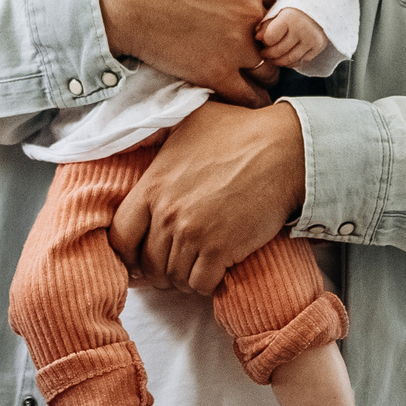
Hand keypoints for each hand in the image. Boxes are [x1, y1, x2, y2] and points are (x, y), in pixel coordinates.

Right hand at [95, 0, 278, 103]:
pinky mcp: (215, 74)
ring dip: (263, 66)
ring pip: (272, 68)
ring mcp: (235, 48)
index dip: (266, 2)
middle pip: (280, 34)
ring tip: (246, 62)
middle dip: (269, 35)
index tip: (247, 5)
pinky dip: (252, 95)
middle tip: (247, 35)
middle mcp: (250, 15)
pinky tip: (243, 88)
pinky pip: (252, 96)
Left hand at [109, 99, 305, 293]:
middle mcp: (167, 212)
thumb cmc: (240, 130)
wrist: (284, 150)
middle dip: (158, 269)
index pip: (120, 235)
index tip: (139, 256)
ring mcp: (193, 233)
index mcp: (153, 185)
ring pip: (174, 277)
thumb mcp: (188, 121)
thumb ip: (158, 134)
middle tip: (173, 266)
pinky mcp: (220, 250)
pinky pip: (201, 284)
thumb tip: (140, 135)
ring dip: (184, 278)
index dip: (127, 252)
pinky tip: (216, 271)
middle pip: (147, 263)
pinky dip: (206, 283)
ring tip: (197, 266)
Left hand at [255, 7, 324, 70]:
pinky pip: (300, 61)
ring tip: (272, 58)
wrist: (318, 6)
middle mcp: (303, 29)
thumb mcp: (277, 11)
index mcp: (290, 17)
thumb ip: (266, 24)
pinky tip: (284, 58)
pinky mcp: (318, 47)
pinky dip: (289, 63)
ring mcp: (311, 40)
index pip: (270, 38)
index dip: (264, 40)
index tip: (261, 39)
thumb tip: (257, 37)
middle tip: (263, 53)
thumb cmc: (292, 9)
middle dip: (268, 54)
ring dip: (277, 61)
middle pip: (278, 51)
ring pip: (289, 60)